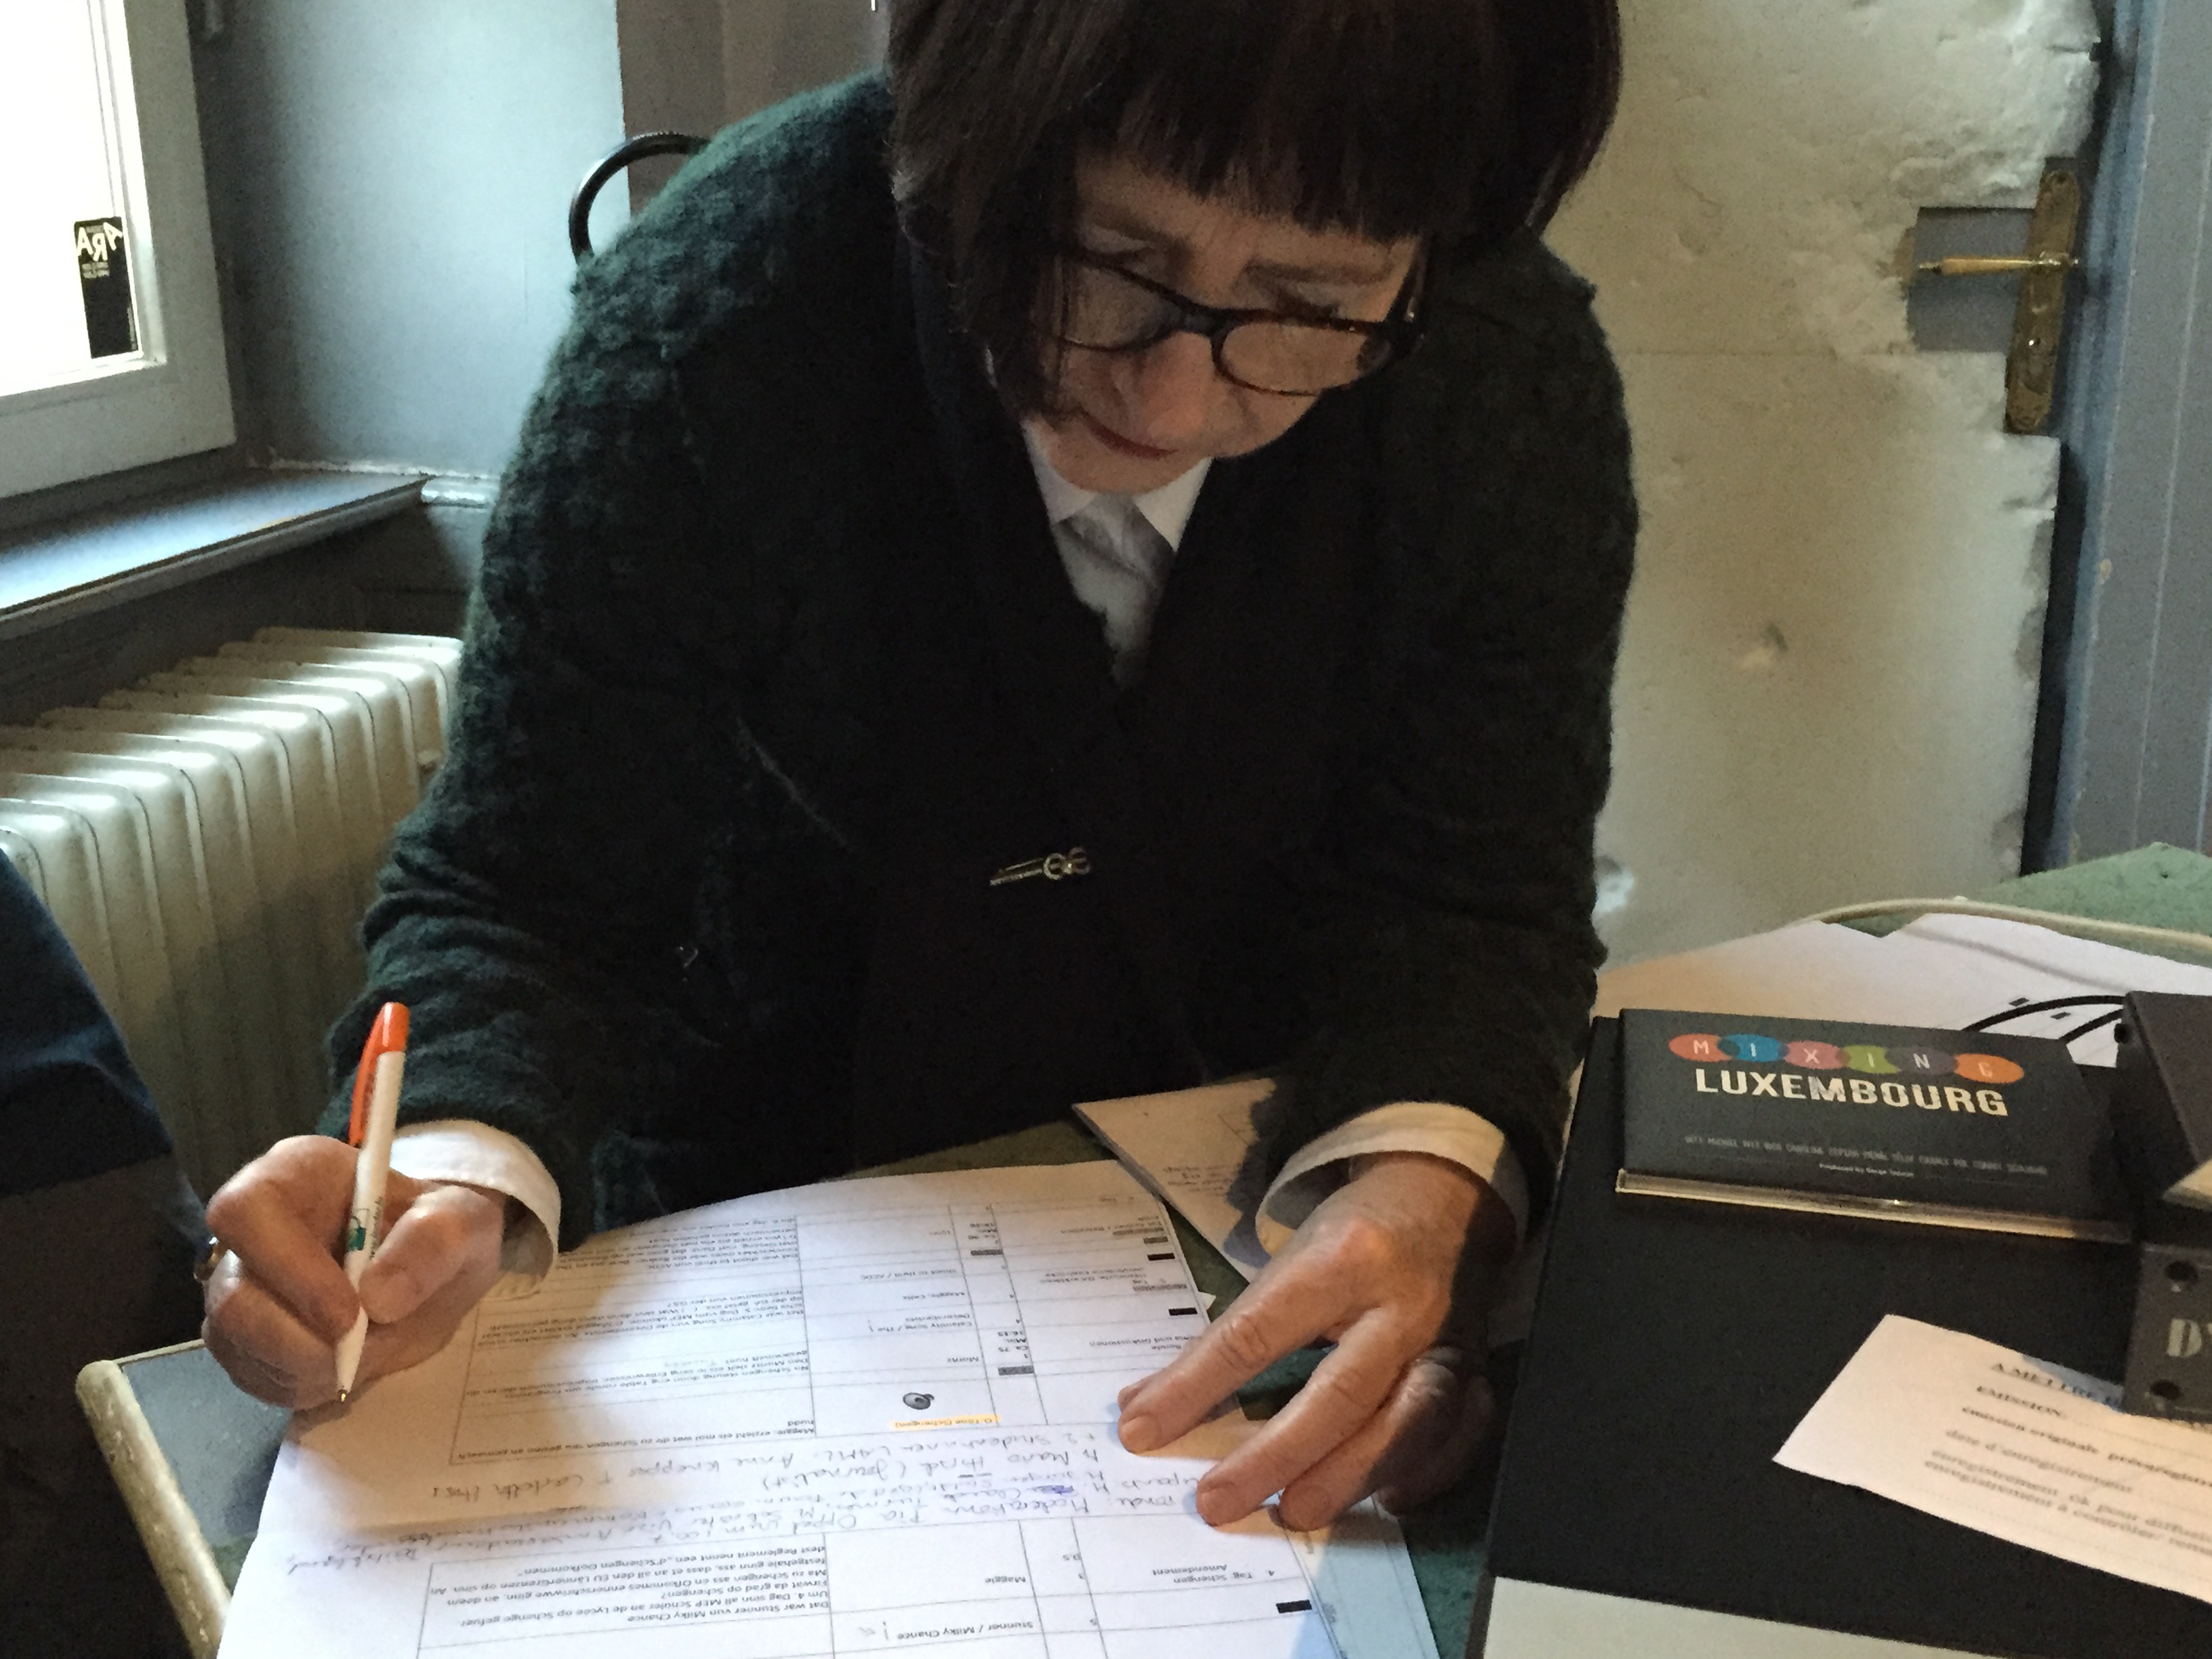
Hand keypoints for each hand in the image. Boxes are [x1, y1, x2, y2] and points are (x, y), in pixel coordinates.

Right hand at [201, 1134, 508, 1406]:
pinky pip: (253, 1377)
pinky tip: (346, 1363)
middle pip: (233, 1297)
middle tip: (364, 1346)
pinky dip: (305, 1385)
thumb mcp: (463, 1220)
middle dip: (301, 1340)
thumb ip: (432, 1241)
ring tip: (368, 1348)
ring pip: (236, 1344)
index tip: (349, 1312)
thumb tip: (377, 1298)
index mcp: (294, 1174)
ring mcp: (239, 1286)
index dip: (288, 1267)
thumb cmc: (439, 1230)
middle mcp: (252, 1229)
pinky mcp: (242, 1339)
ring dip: (309, 1366)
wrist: (433, 1274)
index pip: (245, 1210)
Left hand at [1116, 1151, 1514, 1529]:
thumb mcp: (1290, 1257)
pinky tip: (1383, 1500)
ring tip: (1294, 1513)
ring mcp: (1449, 1341)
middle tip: (1217, 1501)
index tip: (1142, 1430)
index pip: (1256, 1333)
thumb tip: (1147, 1406)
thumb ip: (1231, 1330)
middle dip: (1274, 1456)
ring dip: (1348, 1478)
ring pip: (1407, 1423)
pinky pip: (1459, 1436)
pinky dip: (1421, 1474)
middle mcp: (1400, 1304)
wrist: (1445, 1198)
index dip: (1195, 1387)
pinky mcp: (1480, 1370)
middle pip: (1338, 1393)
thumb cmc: (1352, 1233)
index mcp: (1339, 1259)